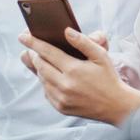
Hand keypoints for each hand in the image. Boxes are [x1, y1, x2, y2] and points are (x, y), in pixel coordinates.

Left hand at [19, 29, 139, 125]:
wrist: (116, 106)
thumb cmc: (109, 78)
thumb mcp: (100, 56)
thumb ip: (83, 42)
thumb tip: (66, 31)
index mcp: (74, 70)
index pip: (47, 52)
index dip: (34, 42)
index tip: (23, 36)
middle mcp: (64, 85)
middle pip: (40, 65)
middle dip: (33, 54)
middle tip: (30, 48)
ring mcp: (61, 98)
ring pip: (42, 78)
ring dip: (39, 68)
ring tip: (41, 60)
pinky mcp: (60, 107)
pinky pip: (46, 91)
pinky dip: (46, 82)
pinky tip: (51, 76)